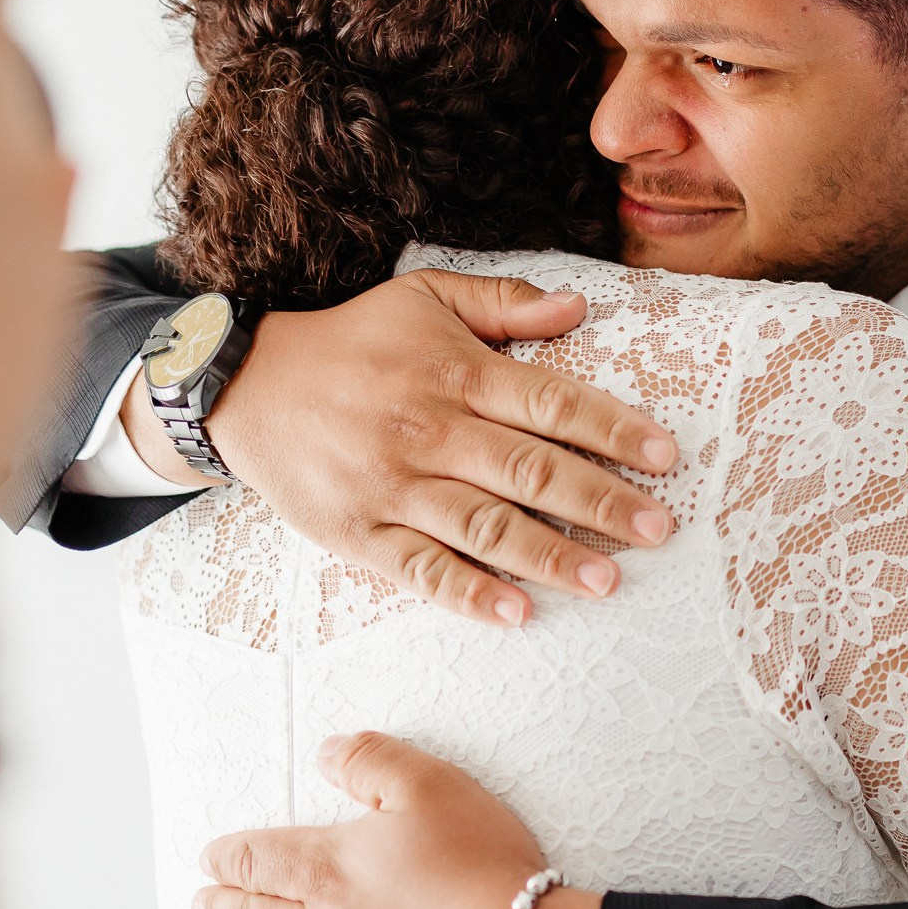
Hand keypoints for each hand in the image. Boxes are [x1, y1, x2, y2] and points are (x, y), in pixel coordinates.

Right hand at [133, 270, 680, 627]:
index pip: (550, 401)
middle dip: (600, 501)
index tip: (664, 455)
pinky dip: (468, 592)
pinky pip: (419, 568)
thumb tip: (578, 307)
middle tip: (659, 529)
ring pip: (482, 525)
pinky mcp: (357, 532)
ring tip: (606, 580)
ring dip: (548, 555)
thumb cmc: (351, 340)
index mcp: (454, 371)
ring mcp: (391, 484)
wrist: (242, 384)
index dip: (611, 428)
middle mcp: (428, 428)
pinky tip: (516, 612)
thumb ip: (502, 302)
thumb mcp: (422, 297)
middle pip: (528, 469)